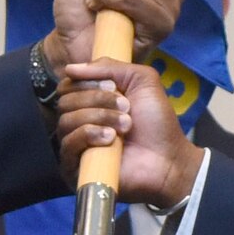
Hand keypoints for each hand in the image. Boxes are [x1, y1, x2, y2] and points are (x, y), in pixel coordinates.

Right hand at [54, 59, 203, 207]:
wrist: (168, 157)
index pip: (67, 86)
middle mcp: (78, 122)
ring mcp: (75, 146)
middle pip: (65, 101)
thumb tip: (71, 68)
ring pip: (67, 121)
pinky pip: (67, 144)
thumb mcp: (140, 80)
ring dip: (99, 117)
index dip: (87, 82)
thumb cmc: (156, 122)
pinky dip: (89, 135)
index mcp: (89, 102)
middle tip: (126, 107)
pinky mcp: (75, 168)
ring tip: (125, 125)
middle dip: (97, 99)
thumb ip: (109, 66)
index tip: (114, 86)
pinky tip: (111, 139)